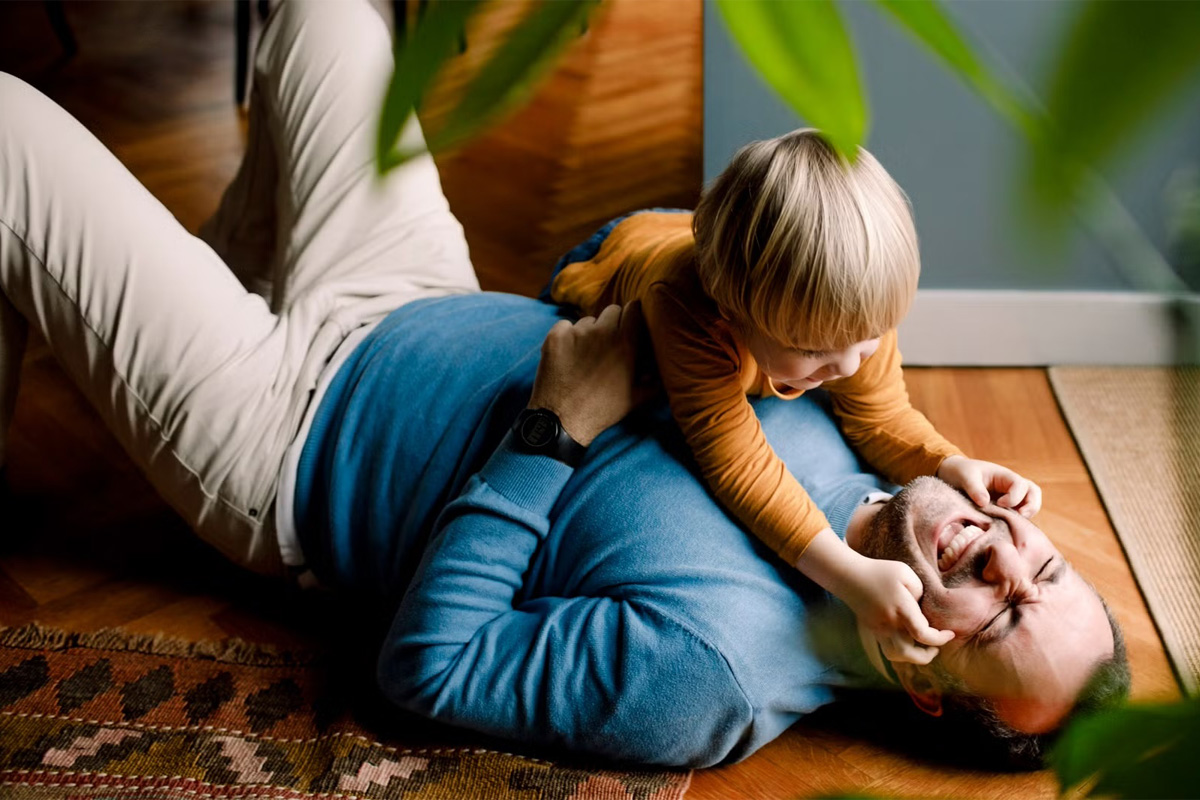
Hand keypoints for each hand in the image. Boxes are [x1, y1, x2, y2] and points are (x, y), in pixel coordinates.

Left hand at [529, 302, 646, 445]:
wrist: (562, 420)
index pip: (633, 309)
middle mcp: (603, 332)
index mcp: (626, 343)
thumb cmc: (602, 411)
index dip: (632, 316)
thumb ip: (655, 381)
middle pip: (611, 311)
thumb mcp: (637, 398)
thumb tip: (662, 371)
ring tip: (585, 356)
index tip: (629, 324)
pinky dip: (566, 337)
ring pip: (587, 321)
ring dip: (588, 333)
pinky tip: (568, 356)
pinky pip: (564, 326)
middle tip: (608, 343)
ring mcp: (577, 332)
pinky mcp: (556, 336)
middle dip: (612, 323)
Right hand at [836, 553, 954, 664]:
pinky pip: (888, 650)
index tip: (950, 633)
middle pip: (909, 654)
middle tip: (935, 647)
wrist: (848, 577)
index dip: (940, 638)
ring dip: (912, 657)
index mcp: (901, 609)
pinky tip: (907, 641)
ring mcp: (879, 629)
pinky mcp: (873, 630)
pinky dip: (900, 652)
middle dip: (927, 656)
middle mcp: (889, 624)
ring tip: (922, 648)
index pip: (923, 634)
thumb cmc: (879, 571)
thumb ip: (920, 591)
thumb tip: (922, 607)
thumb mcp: (905, 573)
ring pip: (896, 656)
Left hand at [937, 455, 1041, 516]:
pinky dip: (1016, 523)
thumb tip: (984, 503)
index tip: (1000, 504)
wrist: (953, 476)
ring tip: (1013, 525)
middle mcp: (1012, 487)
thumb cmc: (961, 472)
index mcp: (1005, 476)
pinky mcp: (1004, 510)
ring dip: (1025, 516)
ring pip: (1029, 506)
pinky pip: (1017, 517)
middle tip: (1019, 518)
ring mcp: (1010, 499)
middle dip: (1031, 506)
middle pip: (1034, 494)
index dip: (1015, 496)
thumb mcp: (965, 476)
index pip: (1021, 485)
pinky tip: (1004, 530)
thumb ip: (974, 488)